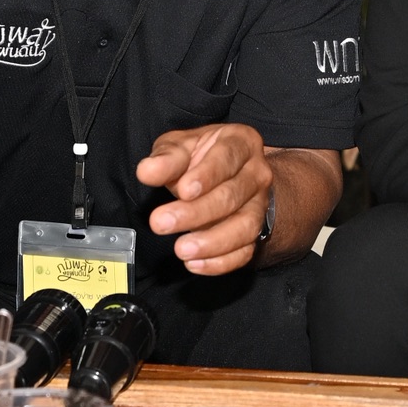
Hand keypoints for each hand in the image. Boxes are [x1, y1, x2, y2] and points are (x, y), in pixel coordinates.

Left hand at [139, 122, 271, 275]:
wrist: (226, 174)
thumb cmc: (200, 157)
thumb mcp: (180, 147)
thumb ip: (166, 158)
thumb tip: (147, 171)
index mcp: (241, 143)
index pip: (227, 158)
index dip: (207, 175)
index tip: (183, 191)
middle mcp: (257, 174)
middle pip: (232, 196)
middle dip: (196, 213)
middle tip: (161, 222)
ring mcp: (259, 205)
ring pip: (244, 227)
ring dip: (212, 242)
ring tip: (181, 249)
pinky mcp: (256, 232)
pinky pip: (245, 252)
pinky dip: (221, 262)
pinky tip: (195, 263)